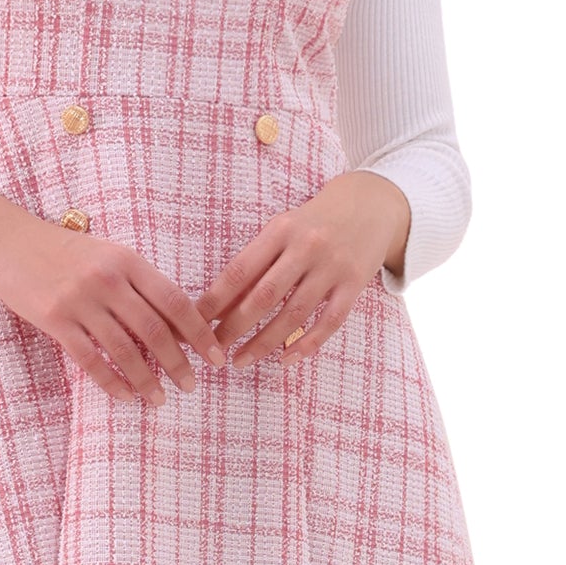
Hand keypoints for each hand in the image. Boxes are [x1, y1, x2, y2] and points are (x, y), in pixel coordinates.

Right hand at [0, 187, 227, 405]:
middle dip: (179, 363)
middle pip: (155, 330)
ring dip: (147, 379)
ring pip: (124, 350)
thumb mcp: (108, 254)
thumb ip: (139, 283)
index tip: (216, 357)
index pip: (176, 301)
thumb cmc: (64, 250)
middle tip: (192, 386)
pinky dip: (111, 382)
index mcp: (128, 260)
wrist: (8, 240)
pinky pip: (89, 359)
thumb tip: (178, 324)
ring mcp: (80, 300)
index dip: (201, 332)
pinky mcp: (54, 319)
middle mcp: (108, 279)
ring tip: (160, 399)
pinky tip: (125, 397)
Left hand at [193, 172, 410, 370]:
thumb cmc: (313, 222)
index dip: (215, 300)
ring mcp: (333, 266)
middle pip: (263, 296)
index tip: (195, 322)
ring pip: (294, 314)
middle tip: (213, 349)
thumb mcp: (283, 229)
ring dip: (264, 342)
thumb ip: (256, 261)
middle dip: (234, 327)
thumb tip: (219, 304)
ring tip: (241, 360)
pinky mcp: (354, 284)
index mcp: (280, 230)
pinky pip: (328, 322)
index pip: (240, 270)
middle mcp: (306, 247)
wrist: (370, 204)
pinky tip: (285, 359)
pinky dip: (306, 345)